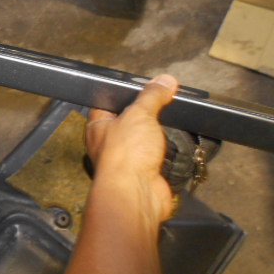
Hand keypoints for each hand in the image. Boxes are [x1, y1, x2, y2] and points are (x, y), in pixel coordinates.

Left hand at [86, 74, 178, 221]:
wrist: (137, 193)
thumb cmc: (125, 155)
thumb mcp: (139, 114)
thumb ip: (152, 96)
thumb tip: (165, 80)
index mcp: (98, 126)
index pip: (107, 103)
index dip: (124, 94)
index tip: (142, 86)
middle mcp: (109, 143)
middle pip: (130, 121)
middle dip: (147, 115)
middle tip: (163, 104)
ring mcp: (128, 159)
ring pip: (146, 140)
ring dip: (159, 135)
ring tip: (170, 124)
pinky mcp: (145, 173)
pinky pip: (159, 157)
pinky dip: (169, 152)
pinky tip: (175, 146)